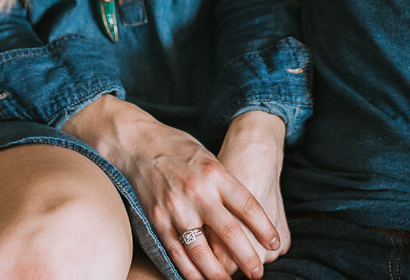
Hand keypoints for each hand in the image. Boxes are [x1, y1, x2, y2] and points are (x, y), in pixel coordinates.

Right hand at [63, 95, 280, 279]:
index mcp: (215, 173)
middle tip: (258, 273)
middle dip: (248, 258)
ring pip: (201, 251)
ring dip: (218, 274)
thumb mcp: (208, 157)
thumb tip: (245, 215)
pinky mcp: (156, 220)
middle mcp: (197, 192)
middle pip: (229, 233)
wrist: (135, 142)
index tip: (274, 244)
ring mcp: (175, 208)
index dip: (264, 229)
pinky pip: (176, 253)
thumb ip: (225, 185)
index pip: (247, 206)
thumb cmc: (177, 148)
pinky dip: (189, 272)